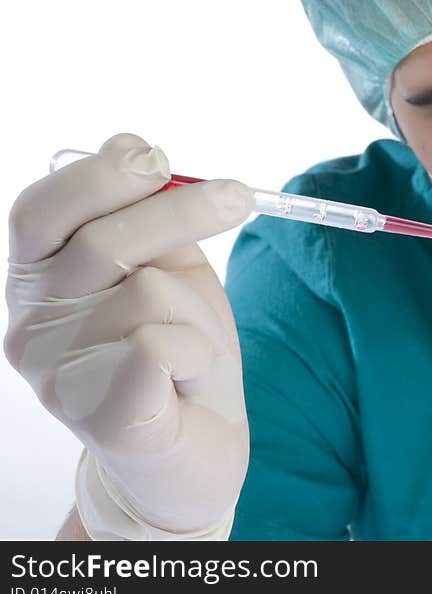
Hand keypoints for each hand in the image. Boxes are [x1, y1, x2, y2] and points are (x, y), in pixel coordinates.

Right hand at [5, 133, 254, 537]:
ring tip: (194, 344)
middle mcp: (31, 327)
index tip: (158, 156)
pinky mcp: (104, 421)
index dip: (101, 175)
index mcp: (39, 282)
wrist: (199, 445)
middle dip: (180, 211)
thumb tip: (136, 148)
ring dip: (197, 310)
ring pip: (145, 292)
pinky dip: (197, 351)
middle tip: (238, 197)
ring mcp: (59, 380)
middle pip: (97, 240)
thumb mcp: (166, 269)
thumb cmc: (182, 351)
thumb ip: (146, 217)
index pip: (41, 211)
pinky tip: (188, 378)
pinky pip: (160, 347)